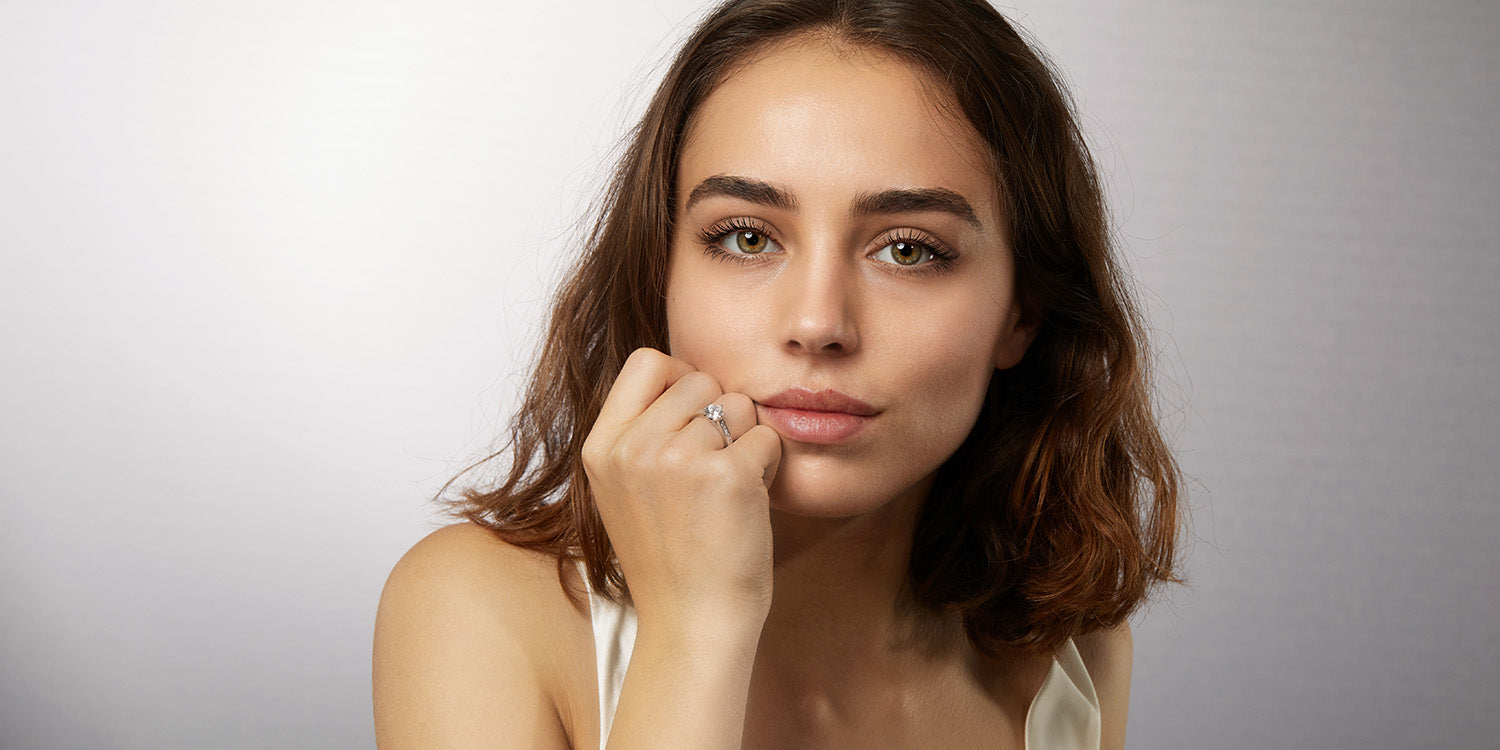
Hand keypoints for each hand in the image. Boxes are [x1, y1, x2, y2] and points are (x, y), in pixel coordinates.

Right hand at [581, 347, 781, 630]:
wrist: (692, 625)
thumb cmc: (670, 558)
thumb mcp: (623, 489)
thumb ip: (640, 433)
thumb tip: (686, 378)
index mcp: (601, 447)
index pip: (648, 361)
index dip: (681, 380)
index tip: (692, 420)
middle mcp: (633, 448)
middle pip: (700, 379)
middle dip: (718, 416)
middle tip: (712, 469)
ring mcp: (678, 459)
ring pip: (738, 406)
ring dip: (745, 442)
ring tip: (727, 492)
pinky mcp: (727, 475)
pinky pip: (766, 436)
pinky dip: (769, 466)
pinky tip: (748, 505)